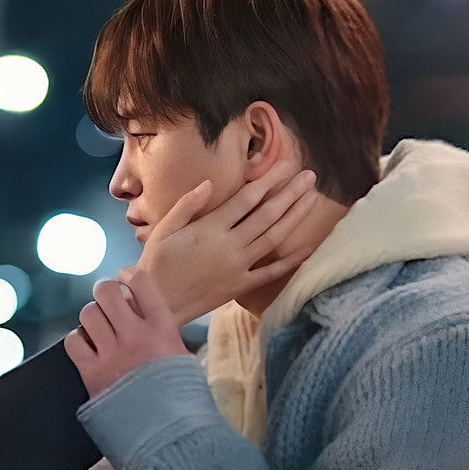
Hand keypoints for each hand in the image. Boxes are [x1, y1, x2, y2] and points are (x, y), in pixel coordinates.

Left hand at [65, 267, 187, 398]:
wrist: (168, 435)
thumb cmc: (182, 401)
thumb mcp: (185, 360)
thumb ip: (166, 335)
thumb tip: (152, 317)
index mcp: (163, 330)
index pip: (142, 282)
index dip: (130, 277)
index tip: (128, 281)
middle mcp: (135, 335)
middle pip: (108, 291)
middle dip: (106, 292)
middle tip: (108, 302)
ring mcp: (111, 354)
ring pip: (88, 313)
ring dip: (92, 317)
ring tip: (99, 328)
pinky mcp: (92, 374)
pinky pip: (73, 341)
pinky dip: (78, 341)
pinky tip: (88, 348)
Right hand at [140, 162, 323, 321]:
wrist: (157, 304)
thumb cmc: (156, 264)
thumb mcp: (163, 229)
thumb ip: (187, 205)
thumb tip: (210, 184)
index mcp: (211, 228)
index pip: (247, 198)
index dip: (269, 180)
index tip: (286, 165)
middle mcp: (230, 245)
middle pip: (267, 215)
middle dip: (291, 193)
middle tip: (310, 176)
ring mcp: (239, 266)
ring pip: (274, 238)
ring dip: (295, 217)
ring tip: (312, 199)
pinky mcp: (241, 285)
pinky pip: (271, 272)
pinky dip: (290, 261)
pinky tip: (308, 247)